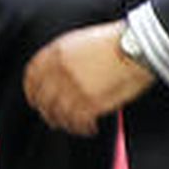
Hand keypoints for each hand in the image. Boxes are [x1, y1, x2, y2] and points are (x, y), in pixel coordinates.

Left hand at [25, 21, 153, 135]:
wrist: (137, 48)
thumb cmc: (115, 41)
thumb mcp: (81, 39)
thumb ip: (63, 56)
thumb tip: (55, 75)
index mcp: (57, 51)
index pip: (32, 76)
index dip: (31, 91)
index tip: (35, 100)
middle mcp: (61, 70)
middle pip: (43, 99)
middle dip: (47, 112)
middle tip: (55, 119)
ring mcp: (74, 87)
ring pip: (58, 114)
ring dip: (66, 123)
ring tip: (76, 125)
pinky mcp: (90, 103)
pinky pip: (78, 123)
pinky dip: (83, 129)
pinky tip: (90, 128)